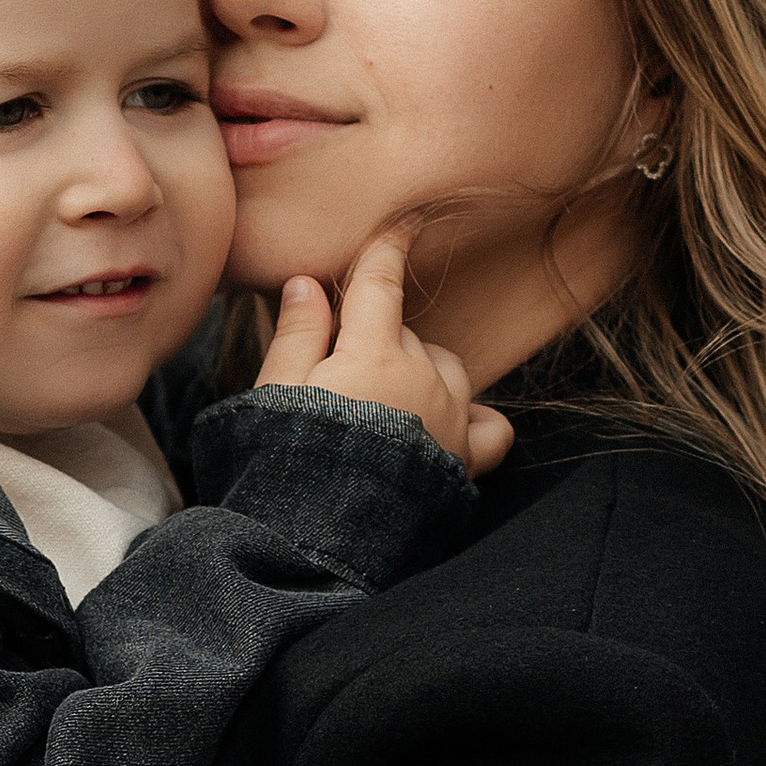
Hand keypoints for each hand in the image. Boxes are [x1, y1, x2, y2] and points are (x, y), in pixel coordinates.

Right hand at [256, 227, 513, 470]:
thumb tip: (308, 283)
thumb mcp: (275, 395)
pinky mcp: (464, 464)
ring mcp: (451, 422)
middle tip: (337, 377)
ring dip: (421, 373)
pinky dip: (474, 418)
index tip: (408, 220)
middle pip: (406, 333)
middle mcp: (425, 380)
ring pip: (448, 369)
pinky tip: (447, 426)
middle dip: (376, 340)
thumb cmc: (287, 464)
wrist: (316, 545)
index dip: (391, 246)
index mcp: (374, 355)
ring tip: (381, 406)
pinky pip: (490, 427)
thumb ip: (297, 336)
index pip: (383, 282)